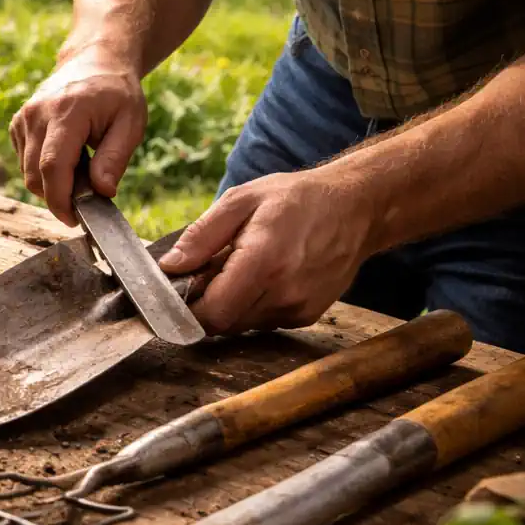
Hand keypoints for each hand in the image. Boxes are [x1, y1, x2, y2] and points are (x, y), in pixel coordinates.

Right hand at [10, 55, 146, 225]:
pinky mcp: (17, 124)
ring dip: (51, 182)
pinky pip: (24, 161)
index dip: (60, 200)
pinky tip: (64, 155)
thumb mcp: (131, 124)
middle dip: (56, 197)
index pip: (53, 166)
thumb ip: (114, 158)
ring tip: (80, 167)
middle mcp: (37, 113)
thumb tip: (102, 192)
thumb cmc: (117, 93)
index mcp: (67, 112)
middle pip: (34, 175)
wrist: (95, 61)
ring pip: (27, 171)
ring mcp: (23, 118)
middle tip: (86, 196)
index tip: (73, 219)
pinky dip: (41, 169)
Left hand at [157, 169, 377, 334]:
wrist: (356, 207)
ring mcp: (299, 309)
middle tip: (211, 271)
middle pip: (223, 324)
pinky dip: (253, 305)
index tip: (178, 291)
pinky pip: (263, 322)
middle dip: (207, 303)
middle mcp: (284, 293)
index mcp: (263, 262)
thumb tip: (169, 266)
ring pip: (242, 325)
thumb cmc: (297, 199)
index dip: (187, 309)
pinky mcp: (307, 316)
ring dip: (230, 304)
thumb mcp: (241, 200)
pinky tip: (264, 277)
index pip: (211, 314)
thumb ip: (201, 236)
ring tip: (242, 268)